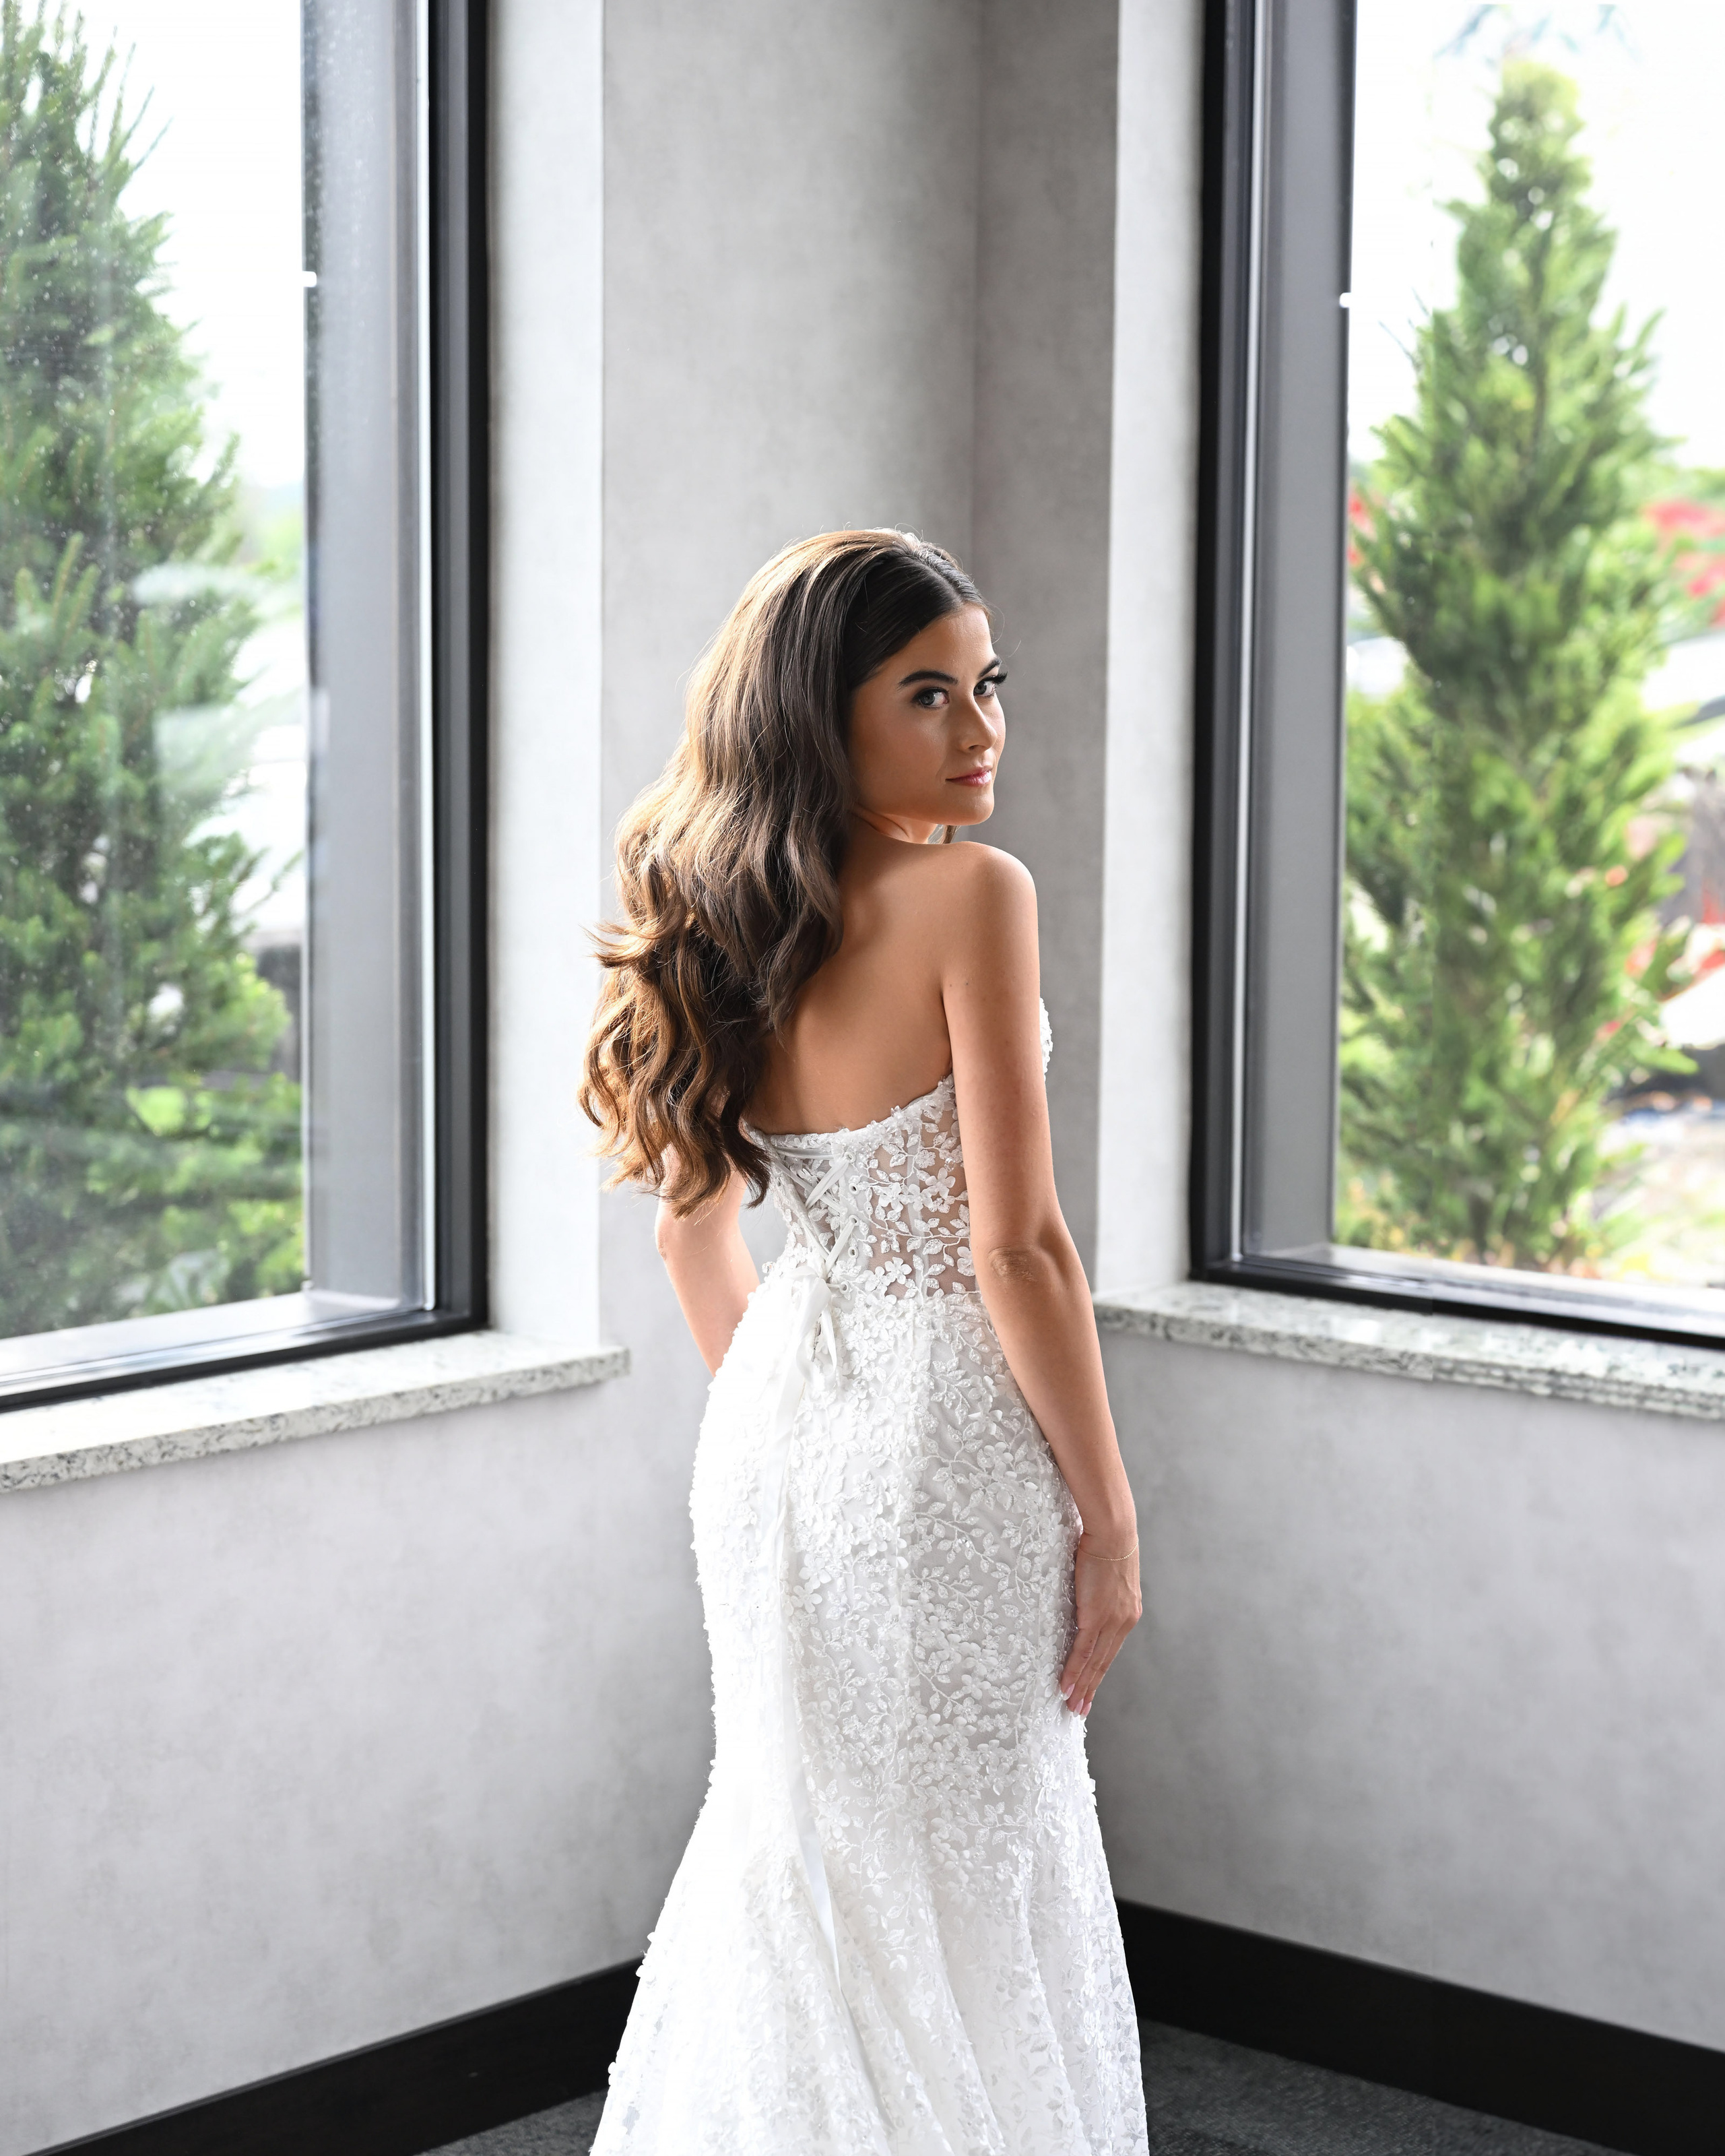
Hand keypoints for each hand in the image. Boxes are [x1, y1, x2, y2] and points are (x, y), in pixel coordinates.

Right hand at [1059, 1531, 1141, 1716]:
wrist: (1112, 1530)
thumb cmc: (1105, 1543)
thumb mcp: (1107, 1574)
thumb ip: (1099, 1592)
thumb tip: (1086, 1598)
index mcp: (1127, 1614)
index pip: (1111, 1650)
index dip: (1099, 1672)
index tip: (1090, 1689)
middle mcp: (1124, 1622)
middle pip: (1104, 1663)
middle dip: (1091, 1687)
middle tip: (1079, 1709)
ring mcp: (1112, 1622)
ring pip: (1095, 1663)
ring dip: (1082, 1687)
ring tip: (1072, 1706)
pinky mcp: (1097, 1616)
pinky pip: (1084, 1651)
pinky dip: (1074, 1671)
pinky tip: (1066, 1686)